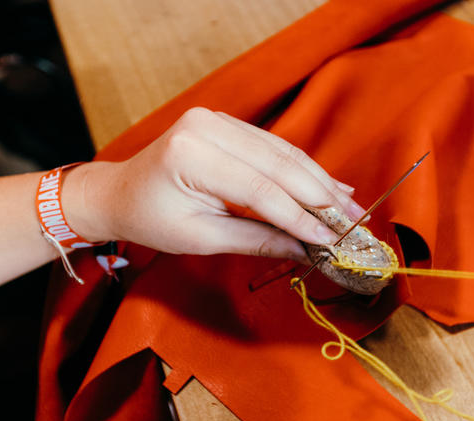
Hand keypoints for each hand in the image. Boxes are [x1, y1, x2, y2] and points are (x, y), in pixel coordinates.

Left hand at [64, 107, 364, 261]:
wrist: (120, 192)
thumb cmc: (151, 220)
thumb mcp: (200, 239)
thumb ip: (256, 239)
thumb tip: (307, 249)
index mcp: (190, 155)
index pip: (260, 189)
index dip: (300, 217)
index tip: (331, 239)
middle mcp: (206, 126)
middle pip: (278, 164)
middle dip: (319, 196)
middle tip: (353, 220)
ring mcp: (217, 119)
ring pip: (283, 152)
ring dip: (319, 180)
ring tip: (350, 203)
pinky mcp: (227, 122)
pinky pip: (274, 147)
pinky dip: (303, 168)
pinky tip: (329, 184)